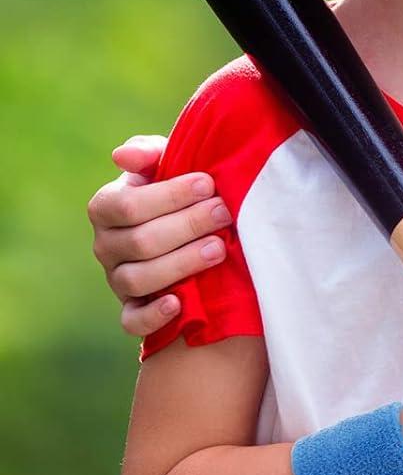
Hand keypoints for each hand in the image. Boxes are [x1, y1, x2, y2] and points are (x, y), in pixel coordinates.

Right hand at [89, 136, 231, 336]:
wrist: (191, 228)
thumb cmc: (177, 189)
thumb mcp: (166, 164)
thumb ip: (148, 153)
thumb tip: (122, 155)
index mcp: (107, 207)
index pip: (129, 205)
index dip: (170, 196)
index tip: (208, 184)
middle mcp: (105, 245)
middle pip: (140, 242)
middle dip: (188, 225)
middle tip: (225, 213)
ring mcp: (116, 279)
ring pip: (138, 279)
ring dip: (181, 264)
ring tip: (218, 248)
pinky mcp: (132, 309)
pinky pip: (132, 321)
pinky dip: (153, 315)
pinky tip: (179, 302)